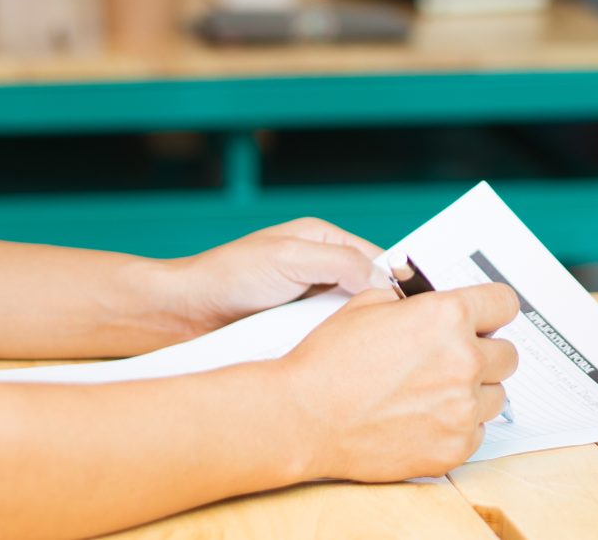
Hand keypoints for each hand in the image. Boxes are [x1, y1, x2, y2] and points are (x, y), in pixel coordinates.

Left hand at [164, 218, 388, 337]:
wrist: (183, 315)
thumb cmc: (229, 276)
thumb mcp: (290, 259)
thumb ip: (341, 263)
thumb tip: (386, 282)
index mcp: (322, 239)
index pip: (377, 258)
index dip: (397, 280)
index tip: (414, 307)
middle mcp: (319, 268)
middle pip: (367, 290)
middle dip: (376, 310)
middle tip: (392, 335)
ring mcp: (307, 300)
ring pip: (349, 318)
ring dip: (351, 332)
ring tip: (363, 350)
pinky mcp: (295, 329)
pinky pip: (326, 338)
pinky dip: (331, 346)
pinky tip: (335, 358)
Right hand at [279, 282, 520, 480]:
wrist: (303, 417)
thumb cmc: (330, 361)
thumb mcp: (369, 305)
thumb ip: (416, 302)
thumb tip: (435, 305)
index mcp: (448, 316)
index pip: (505, 304)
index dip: (492, 310)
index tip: (485, 319)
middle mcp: (464, 360)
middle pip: (507, 354)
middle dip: (484, 353)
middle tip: (450, 360)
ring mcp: (462, 409)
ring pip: (496, 396)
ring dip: (474, 392)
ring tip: (432, 392)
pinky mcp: (454, 447)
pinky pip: (478, 432)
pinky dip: (457, 426)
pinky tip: (424, 419)